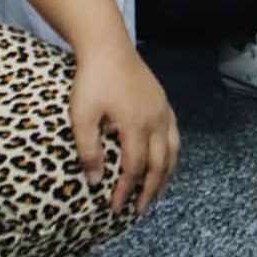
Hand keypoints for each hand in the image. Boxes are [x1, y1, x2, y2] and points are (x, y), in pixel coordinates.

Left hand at [67, 44, 179, 215]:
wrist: (108, 47)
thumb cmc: (92, 80)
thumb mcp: (82, 116)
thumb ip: (89, 150)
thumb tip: (96, 181)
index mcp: (135, 126)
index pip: (134, 168)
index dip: (126, 190)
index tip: (115, 208)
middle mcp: (155, 121)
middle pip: (159, 164)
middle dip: (150, 190)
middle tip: (139, 210)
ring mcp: (162, 111)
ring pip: (172, 151)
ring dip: (165, 175)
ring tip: (156, 193)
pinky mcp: (163, 102)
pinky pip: (174, 134)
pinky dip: (172, 153)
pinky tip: (165, 160)